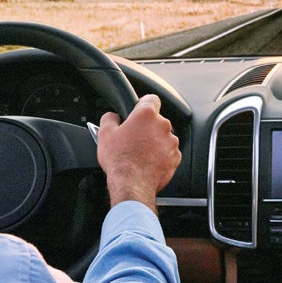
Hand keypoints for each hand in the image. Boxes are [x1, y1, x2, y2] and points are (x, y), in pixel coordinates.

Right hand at [97, 95, 180, 211]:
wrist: (132, 184)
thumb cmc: (119, 159)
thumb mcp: (105, 134)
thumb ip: (109, 118)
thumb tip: (112, 116)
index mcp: (146, 115)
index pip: (151, 99)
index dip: (143, 104)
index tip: (138, 112)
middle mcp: (162, 126)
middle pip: (156, 120)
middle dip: (147, 128)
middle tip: (134, 139)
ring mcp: (171, 142)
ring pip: (163, 137)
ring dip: (155, 142)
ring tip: (140, 153)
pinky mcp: (175, 157)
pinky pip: (169, 152)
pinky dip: (161, 156)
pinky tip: (148, 162)